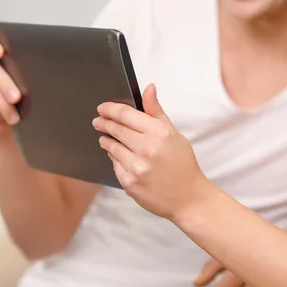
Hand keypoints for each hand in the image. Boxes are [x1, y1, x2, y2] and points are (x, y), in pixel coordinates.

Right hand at [0, 12, 20, 134]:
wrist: (8, 111)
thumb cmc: (14, 83)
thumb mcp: (18, 66)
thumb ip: (13, 48)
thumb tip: (5, 25)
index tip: (0, 52)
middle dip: (3, 81)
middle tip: (17, 97)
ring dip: (1, 101)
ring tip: (15, 113)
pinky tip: (6, 116)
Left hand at [93, 84, 214, 220]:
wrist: (188, 197)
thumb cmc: (182, 164)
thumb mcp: (173, 134)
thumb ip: (156, 111)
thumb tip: (148, 88)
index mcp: (159, 133)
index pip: (126, 114)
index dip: (110, 109)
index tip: (103, 108)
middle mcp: (146, 149)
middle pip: (115, 129)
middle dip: (104, 123)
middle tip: (98, 121)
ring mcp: (137, 168)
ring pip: (112, 147)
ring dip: (106, 141)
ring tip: (106, 139)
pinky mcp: (130, 183)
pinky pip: (115, 165)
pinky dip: (114, 159)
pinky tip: (119, 157)